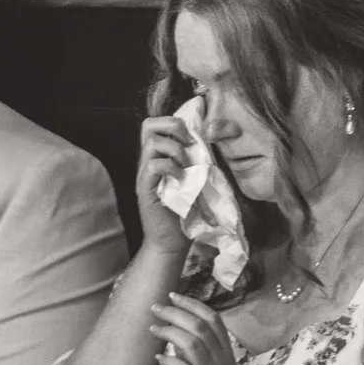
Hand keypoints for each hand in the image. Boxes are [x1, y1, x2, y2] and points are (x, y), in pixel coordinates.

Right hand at [133, 114, 194, 256]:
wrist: (171, 243)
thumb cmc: (186, 212)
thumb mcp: (194, 179)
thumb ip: (196, 159)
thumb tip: (219, 135)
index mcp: (157, 158)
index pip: (153, 124)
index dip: (173, 122)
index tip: (192, 139)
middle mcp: (147, 163)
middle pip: (147, 125)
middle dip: (172, 126)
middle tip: (189, 144)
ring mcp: (144, 176)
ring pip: (151, 143)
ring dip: (176, 150)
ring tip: (187, 167)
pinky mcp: (146, 190)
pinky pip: (153, 166)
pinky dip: (172, 168)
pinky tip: (182, 181)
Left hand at [149, 294, 261, 364]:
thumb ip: (205, 356)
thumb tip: (181, 337)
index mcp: (227, 356)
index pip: (214, 320)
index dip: (193, 304)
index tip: (173, 295)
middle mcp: (222, 364)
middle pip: (201, 327)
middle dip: (176, 313)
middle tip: (156, 308)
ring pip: (194, 346)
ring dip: (171, 333)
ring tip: (153, 329)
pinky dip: (172, 362)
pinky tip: (159, 358)